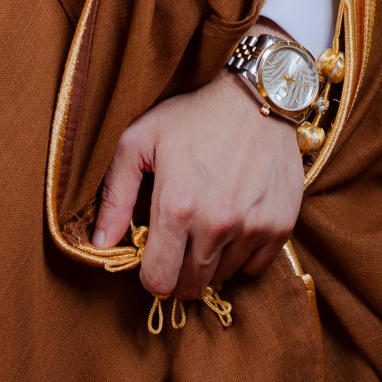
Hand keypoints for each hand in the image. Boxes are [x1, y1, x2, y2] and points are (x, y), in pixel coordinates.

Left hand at [92, 70, 303, 301]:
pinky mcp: (281, 225)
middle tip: (179, 238)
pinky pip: (255, 266)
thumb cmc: (192, 114)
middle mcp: (217, 224)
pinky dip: (242, 253)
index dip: (150, 274)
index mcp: (177, 207)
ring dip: (211, 259)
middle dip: (179, 270)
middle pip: (190, 286)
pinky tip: (234, 219)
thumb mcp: (139, 141)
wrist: (257, 94)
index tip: (154, 254)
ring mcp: (253, 227)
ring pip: (222, 277)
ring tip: (207, 220)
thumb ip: (115, 196)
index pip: (158, 281)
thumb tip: (99, 244)